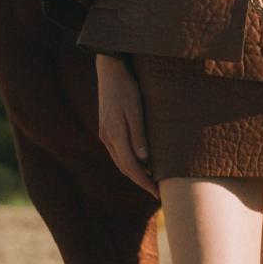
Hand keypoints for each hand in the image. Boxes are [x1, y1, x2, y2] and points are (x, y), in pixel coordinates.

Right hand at [96, 55, 158, 199]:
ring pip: (120, 161)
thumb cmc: (126, 87)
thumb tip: (144, 160)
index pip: (130, 167)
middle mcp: (107, 138)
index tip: (157, 192)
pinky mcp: (107, 128)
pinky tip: (141, 162)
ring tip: (152, 180)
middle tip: (157, 192)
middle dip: (140, 181)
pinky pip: (119, 152)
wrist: (110, 71)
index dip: (144, 182)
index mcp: (114, 135)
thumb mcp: (136, 109)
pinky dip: (130, 162)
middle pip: (124, 168)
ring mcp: (105, 133)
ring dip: (135, 173)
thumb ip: (139, 134)